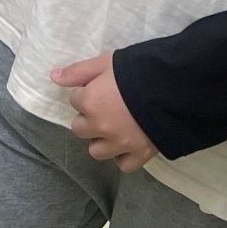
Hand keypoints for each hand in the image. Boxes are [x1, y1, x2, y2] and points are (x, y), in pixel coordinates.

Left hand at [53, 53, 155, 171]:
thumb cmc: (137, 70)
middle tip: (105, 108)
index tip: (101, 88)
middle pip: (80, 128)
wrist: (173, 88)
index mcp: (90, 102)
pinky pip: (122, 165)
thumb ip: (78, 71)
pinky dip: (122, 156)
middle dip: (89, 118)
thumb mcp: (105, 62)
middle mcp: (100, 126)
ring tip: (113, 128)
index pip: (75, 100)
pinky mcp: (140, 155)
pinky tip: (127, 144)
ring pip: (96, 151)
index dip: (87, 92)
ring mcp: (119, 144)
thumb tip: (53, 76)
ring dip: (101, 140)